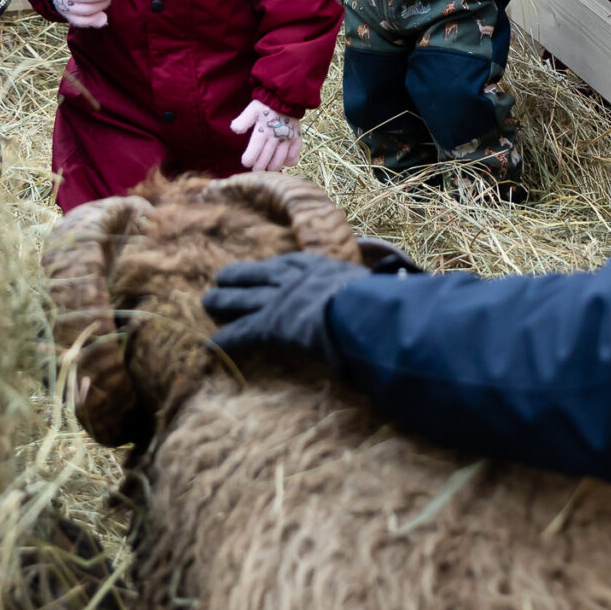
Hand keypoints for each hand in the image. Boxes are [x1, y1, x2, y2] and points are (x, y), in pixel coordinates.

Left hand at [202, 251, 366, 368]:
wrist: (362, 311)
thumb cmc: (377, 301)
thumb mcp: (377, 285)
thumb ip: (380, 284)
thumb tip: (402, 286)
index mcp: (320, 266)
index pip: (290, 263)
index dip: (273, 266)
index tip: (264, 267)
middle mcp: (294, 278)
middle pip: (258, 274)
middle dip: (238, 276)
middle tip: (221, 278)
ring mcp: (279, 300)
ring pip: (243, 299)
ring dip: (224, 300)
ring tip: (208, 301)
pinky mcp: (270, 325)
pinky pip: (242, 332)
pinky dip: (226, 340)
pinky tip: (210, 346)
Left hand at [230, 98, 301, 171]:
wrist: (285, 98)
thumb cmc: (266, 105)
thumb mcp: (252, 109)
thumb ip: (243, 120)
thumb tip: (234, 130)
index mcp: (263, 130)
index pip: (255, 148)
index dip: (249, 158)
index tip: (246, 163)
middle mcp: (276, 136)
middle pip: (266, 157)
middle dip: (259, 166)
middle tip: (255, 170)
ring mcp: (288, 139)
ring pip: (280, 159)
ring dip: (272, 167)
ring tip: (267, 169)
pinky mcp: (296, 139)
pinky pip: (294, 156)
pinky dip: (289, 161)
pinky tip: (284, 162)